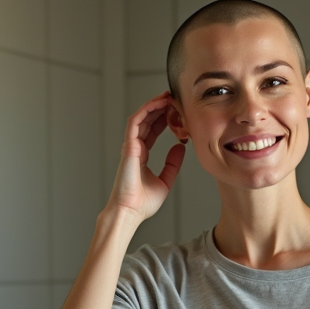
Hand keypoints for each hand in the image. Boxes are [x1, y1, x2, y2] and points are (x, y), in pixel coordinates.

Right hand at [107, 91, 185, 221]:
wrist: (130, 212)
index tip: (176, 111)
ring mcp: (130, 146)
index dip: (163, 119)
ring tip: (168, 96)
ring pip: (141, 118)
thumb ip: (172, 164)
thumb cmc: (143, 203)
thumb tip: (181, 147)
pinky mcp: (128, 147)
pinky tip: (158, 103)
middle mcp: (135, 148)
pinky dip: (146, 111)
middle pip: (147, 121)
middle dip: (160, 108)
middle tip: (174, 98)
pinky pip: (135, 123)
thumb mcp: (166, 180)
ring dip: (153, 105)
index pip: (152, 130)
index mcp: (141, 155)